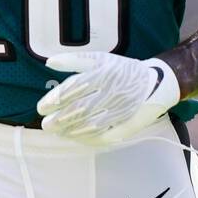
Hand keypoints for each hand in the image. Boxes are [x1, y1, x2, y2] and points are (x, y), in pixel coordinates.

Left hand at [37, 51, 180, 145]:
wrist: (156, 82)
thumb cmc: (121, 70)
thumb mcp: (100, 58)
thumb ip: (73, 60)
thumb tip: (49, 63)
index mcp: (104, 72)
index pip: (74, 87)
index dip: (56, 98)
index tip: (42, 107)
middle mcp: (112, 91)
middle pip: (81, 108)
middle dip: (60, 118)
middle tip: (46, 124)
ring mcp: (120, 109)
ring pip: (91, 124)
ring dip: (70, 130)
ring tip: (57, 132)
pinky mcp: (127, 124)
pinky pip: (104, 134)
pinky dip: (87, 138)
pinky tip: (74, 137)